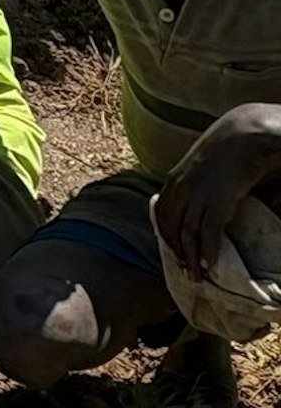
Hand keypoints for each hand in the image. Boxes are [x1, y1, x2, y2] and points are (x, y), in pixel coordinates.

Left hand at [154, 105, 280, 278]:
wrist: (245, 132)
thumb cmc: (229, 146)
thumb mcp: (203, 165)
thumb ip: (198, 183)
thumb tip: (204, 202)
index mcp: (174, 180)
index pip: (162, 214)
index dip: (166, 235)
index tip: (173, 251)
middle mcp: (180, 189)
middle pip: (171, 228)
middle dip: (177, 251)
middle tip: (184, 271)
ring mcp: (197, 195)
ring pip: (187, 234)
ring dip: (192, 258)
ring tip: (197, 276)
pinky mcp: (218, 200)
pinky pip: (209, 232)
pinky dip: (208, 251)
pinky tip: (210, 265)